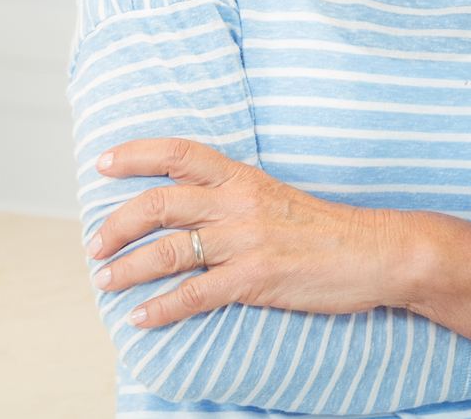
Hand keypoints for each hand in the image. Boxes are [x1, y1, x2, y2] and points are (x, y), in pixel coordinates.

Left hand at [89, 139, 470, 360]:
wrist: (377, 251)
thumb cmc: (326, 229)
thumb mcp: (275, 196)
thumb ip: (234, 198)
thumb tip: (191, 209)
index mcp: (242, 177)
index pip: (178, 152)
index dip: (135, 155)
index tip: (102, 164)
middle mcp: (237, 203)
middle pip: (159, 203)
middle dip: (116, 223)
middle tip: (93, 242)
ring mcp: (245, 241)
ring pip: (169, 250)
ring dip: (128, 267)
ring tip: (104, 280)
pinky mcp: (256, 279)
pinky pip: (195, 295)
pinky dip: (162, 308)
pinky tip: (141, 317)